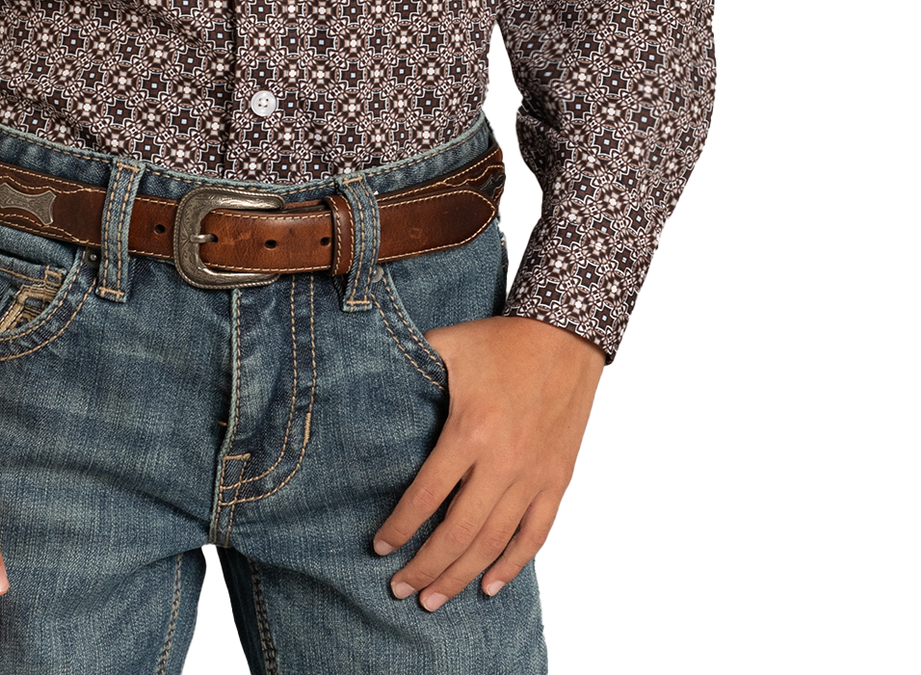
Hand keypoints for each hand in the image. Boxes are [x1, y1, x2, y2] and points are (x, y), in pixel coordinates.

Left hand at [374, 315, 604, 608]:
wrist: (565, 336)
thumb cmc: (500, 342)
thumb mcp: (450, 344)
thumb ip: (412, 363)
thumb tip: (371, 372)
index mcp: (470, 431)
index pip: (428, 496)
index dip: (401, 527)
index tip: (380, 547)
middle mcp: (503, 463)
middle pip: (458, 532)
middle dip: (426, 567)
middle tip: (400, 590)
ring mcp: (533, 476)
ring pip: (493, 542)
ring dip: (461, 576)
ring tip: (433, 600)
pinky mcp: (557, 480)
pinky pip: (534, 535)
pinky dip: (512, 565)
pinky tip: (489, 586)